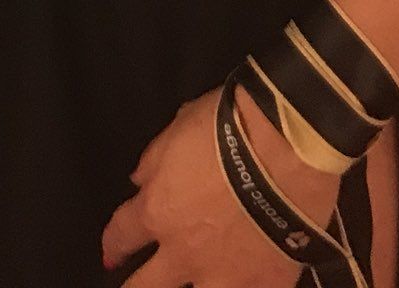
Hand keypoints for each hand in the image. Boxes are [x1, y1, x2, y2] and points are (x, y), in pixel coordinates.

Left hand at [100, 89, 340, 286]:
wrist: (288, 150)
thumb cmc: (229, 127)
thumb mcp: (179, 127)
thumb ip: (154, 160)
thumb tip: (139, 181)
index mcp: (158, 210)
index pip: (123, 233)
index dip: (114, 243)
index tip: (110, 253)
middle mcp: (184, 252)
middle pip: (145, 285)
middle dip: (134, 287)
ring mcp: (224, 275)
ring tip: (191, 287)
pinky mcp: (264, 284)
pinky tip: (242, 286)